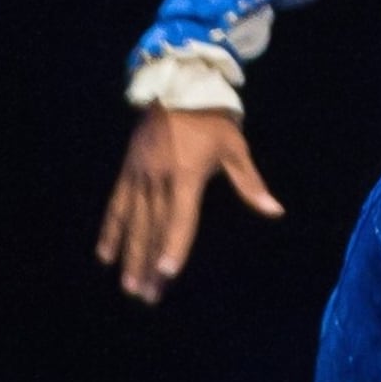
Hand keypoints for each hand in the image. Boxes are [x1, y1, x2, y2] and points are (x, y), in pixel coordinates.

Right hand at [97, 108, 284, 302]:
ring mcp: (139, 175)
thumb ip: (250, 184)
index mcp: (186, 175)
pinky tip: (105, 255)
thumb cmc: (212, 121)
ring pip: (133, 222)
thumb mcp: (235, 148)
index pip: (181, 218)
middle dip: (150, 264)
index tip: (167, 273)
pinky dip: (111, 230)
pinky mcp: (128, 170)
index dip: (175, 246)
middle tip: (146, 296)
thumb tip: (275, 211)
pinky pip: (116, 205)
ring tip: (128, 286)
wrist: (178, 86)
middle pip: (154, 228)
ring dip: (130, 256)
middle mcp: (159, 179)